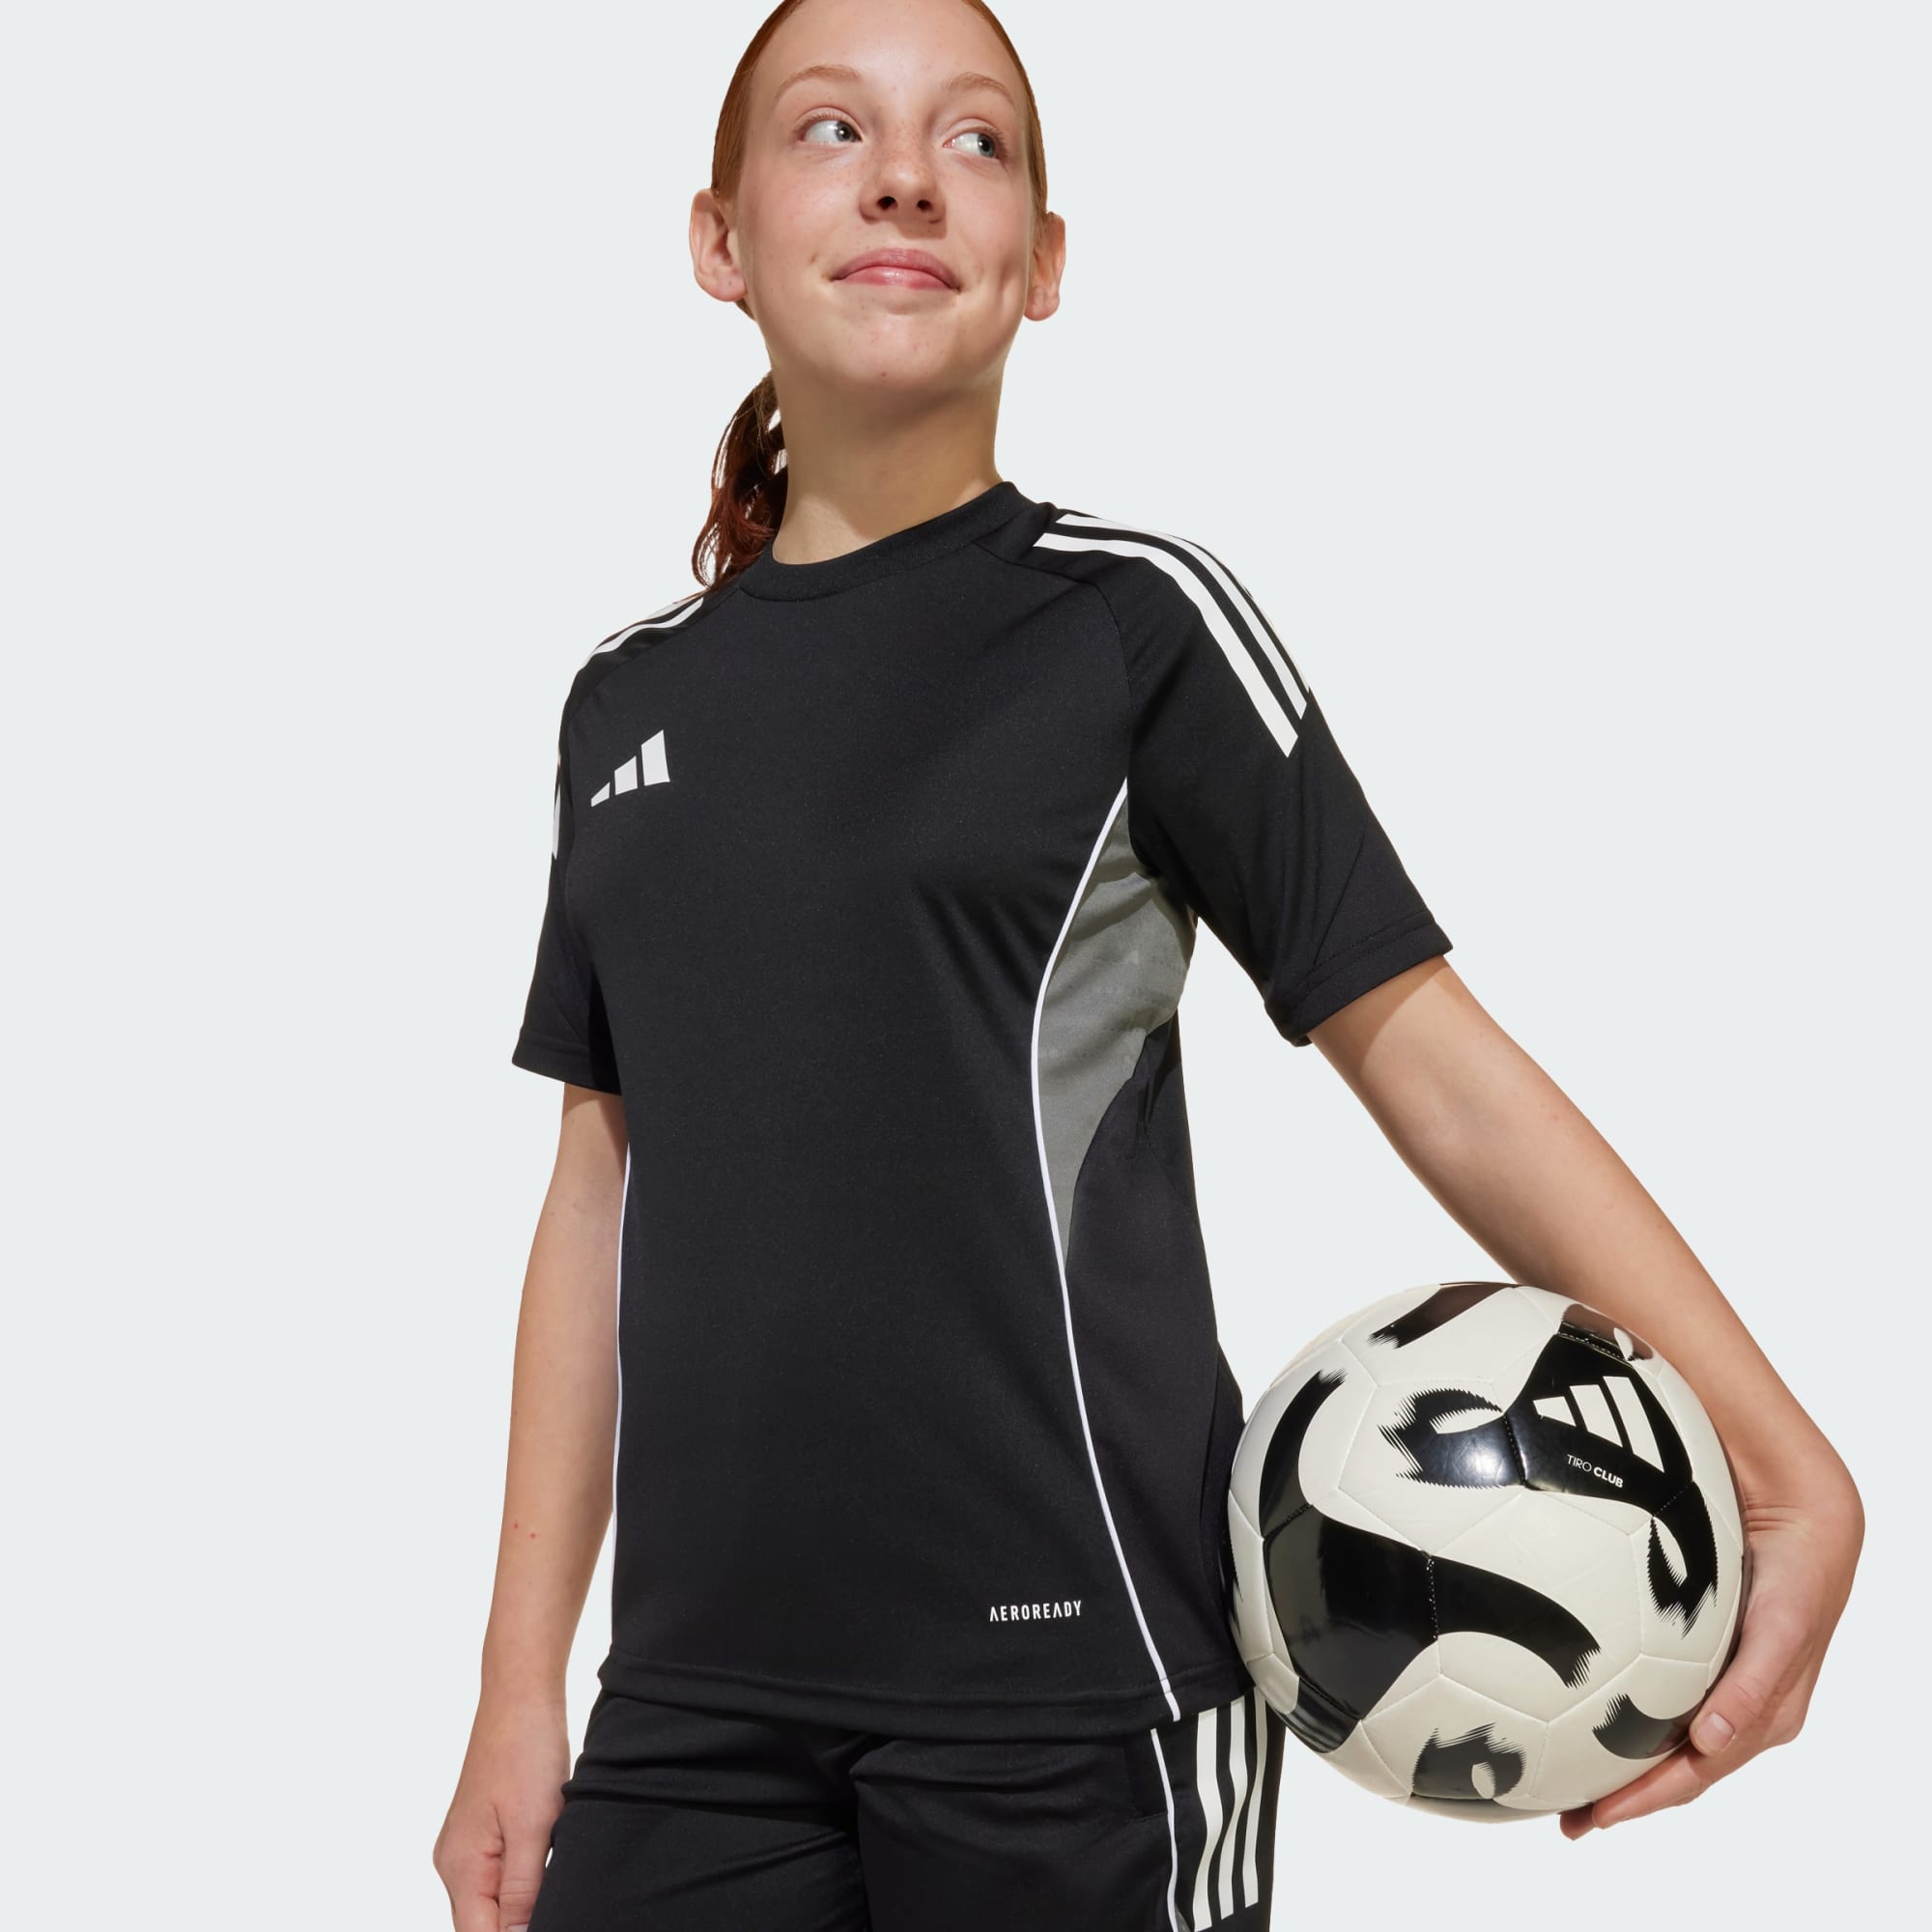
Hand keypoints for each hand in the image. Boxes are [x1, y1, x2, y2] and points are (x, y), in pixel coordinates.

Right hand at [434, 1691, 571, 1929]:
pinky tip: (548, 1869)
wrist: (521, 1697)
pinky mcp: (481, 1834)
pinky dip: (522, 1883)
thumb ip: (524, 1891)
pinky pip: (498, 1877)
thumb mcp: (534, 1827)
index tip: (554, 1920)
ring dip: (524, 1906)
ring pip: (492, 1903)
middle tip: (563, 1904)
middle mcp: (454, 1864)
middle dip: (520, 1925)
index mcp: (461, 1868)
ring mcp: (466, 1849)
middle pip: (483, 1925)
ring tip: (555, 1880)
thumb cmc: (527, 1753)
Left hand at [1558, 1457, 1862, 1837]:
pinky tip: (1585, 1710)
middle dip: (1624, 1797)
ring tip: (1565, 1778)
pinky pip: (1661, 1695)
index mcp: (1760, 1719)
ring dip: (1620, 1763)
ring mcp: (1719, 1684)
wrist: (1803, 1521)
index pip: (1693, 1776)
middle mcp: (1737, 1710)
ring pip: (1665, 1738)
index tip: (1596, 1818)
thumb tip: (1711, 1741)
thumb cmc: (1798, 1580)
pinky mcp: (1704, 1655)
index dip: (1645, 1801)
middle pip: (1674, 1768)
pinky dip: (1626, 1715)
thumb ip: (1752, 1687)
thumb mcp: (1780, 1633)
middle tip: (1567, 1816)